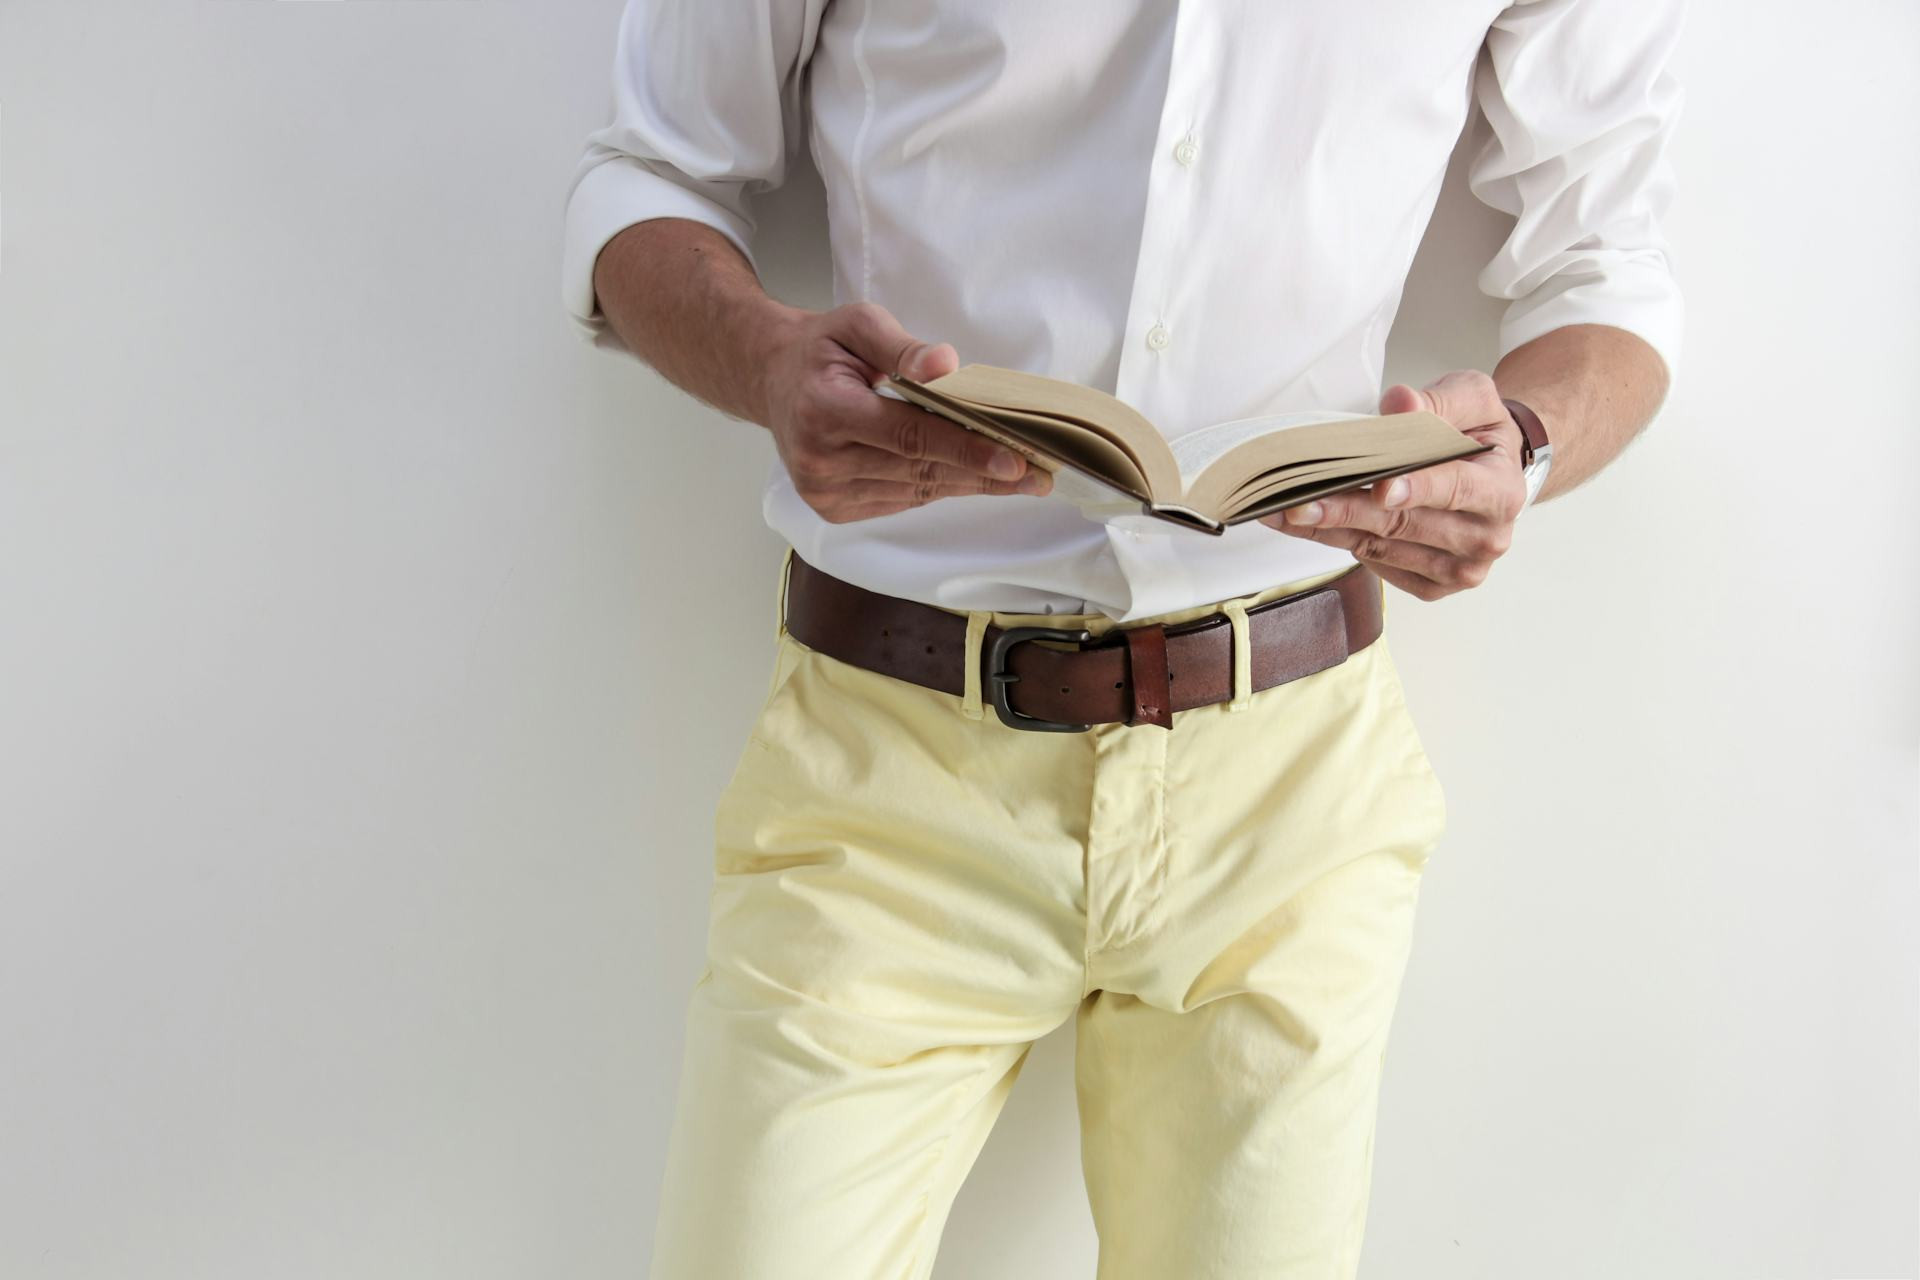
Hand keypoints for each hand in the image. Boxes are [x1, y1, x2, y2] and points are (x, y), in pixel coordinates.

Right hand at [758, 300, 1051, 522]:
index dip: (965, 449)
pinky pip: (902, 499)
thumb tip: (946, 365)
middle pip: (920, 469)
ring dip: (970, 484)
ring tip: (1020, 479)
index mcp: (823, 410)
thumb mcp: (857, 324)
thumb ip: (901, 345)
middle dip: (983, 472)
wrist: (772, 380)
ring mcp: (825, 491)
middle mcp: (820, 460)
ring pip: (916, 491)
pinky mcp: (833, 508)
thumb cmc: (821, 348)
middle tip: (1039, 473)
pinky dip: (940, 486)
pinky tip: (972, 477)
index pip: (909, 435)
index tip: (1014, 459)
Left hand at [1260, 370, 1527, 600]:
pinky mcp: (1431, 586)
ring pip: (1380, 548)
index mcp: (1501, 491)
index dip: (1416, 488)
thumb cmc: (1478, 434)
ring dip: (1328, 530)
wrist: (1491, 472)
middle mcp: (1485, 539)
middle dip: (1347, 511)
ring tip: (1282, 511)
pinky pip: (1375, 565)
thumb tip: (1402, 404)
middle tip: (1298, 501)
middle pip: (1404, 524)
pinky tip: (1306, 525)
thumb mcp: (1472, 399)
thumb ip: (1439, 401)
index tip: (1380, 487)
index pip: (1456, 489)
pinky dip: (1337, 542)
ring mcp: (1458, 570)